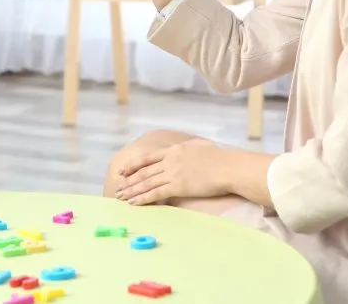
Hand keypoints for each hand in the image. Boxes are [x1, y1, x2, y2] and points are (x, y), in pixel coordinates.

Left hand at [115, 138, 230, 205]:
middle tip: (118, 188)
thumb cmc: (220, 158)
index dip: (134, 165)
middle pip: (144, 171)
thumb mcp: (200, 146)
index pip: (148, 158)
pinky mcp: (178, 186)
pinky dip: (143, 198)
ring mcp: (173, 173)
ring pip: (146, 182)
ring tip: (121, 197)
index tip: (123, 170)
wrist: (229, 167)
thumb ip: (188, 147)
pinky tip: (134, 202)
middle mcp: (170, 160)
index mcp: (174, 150)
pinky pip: (156, 193)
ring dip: (132, 191)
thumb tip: (187, 148)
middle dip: (129, 181)